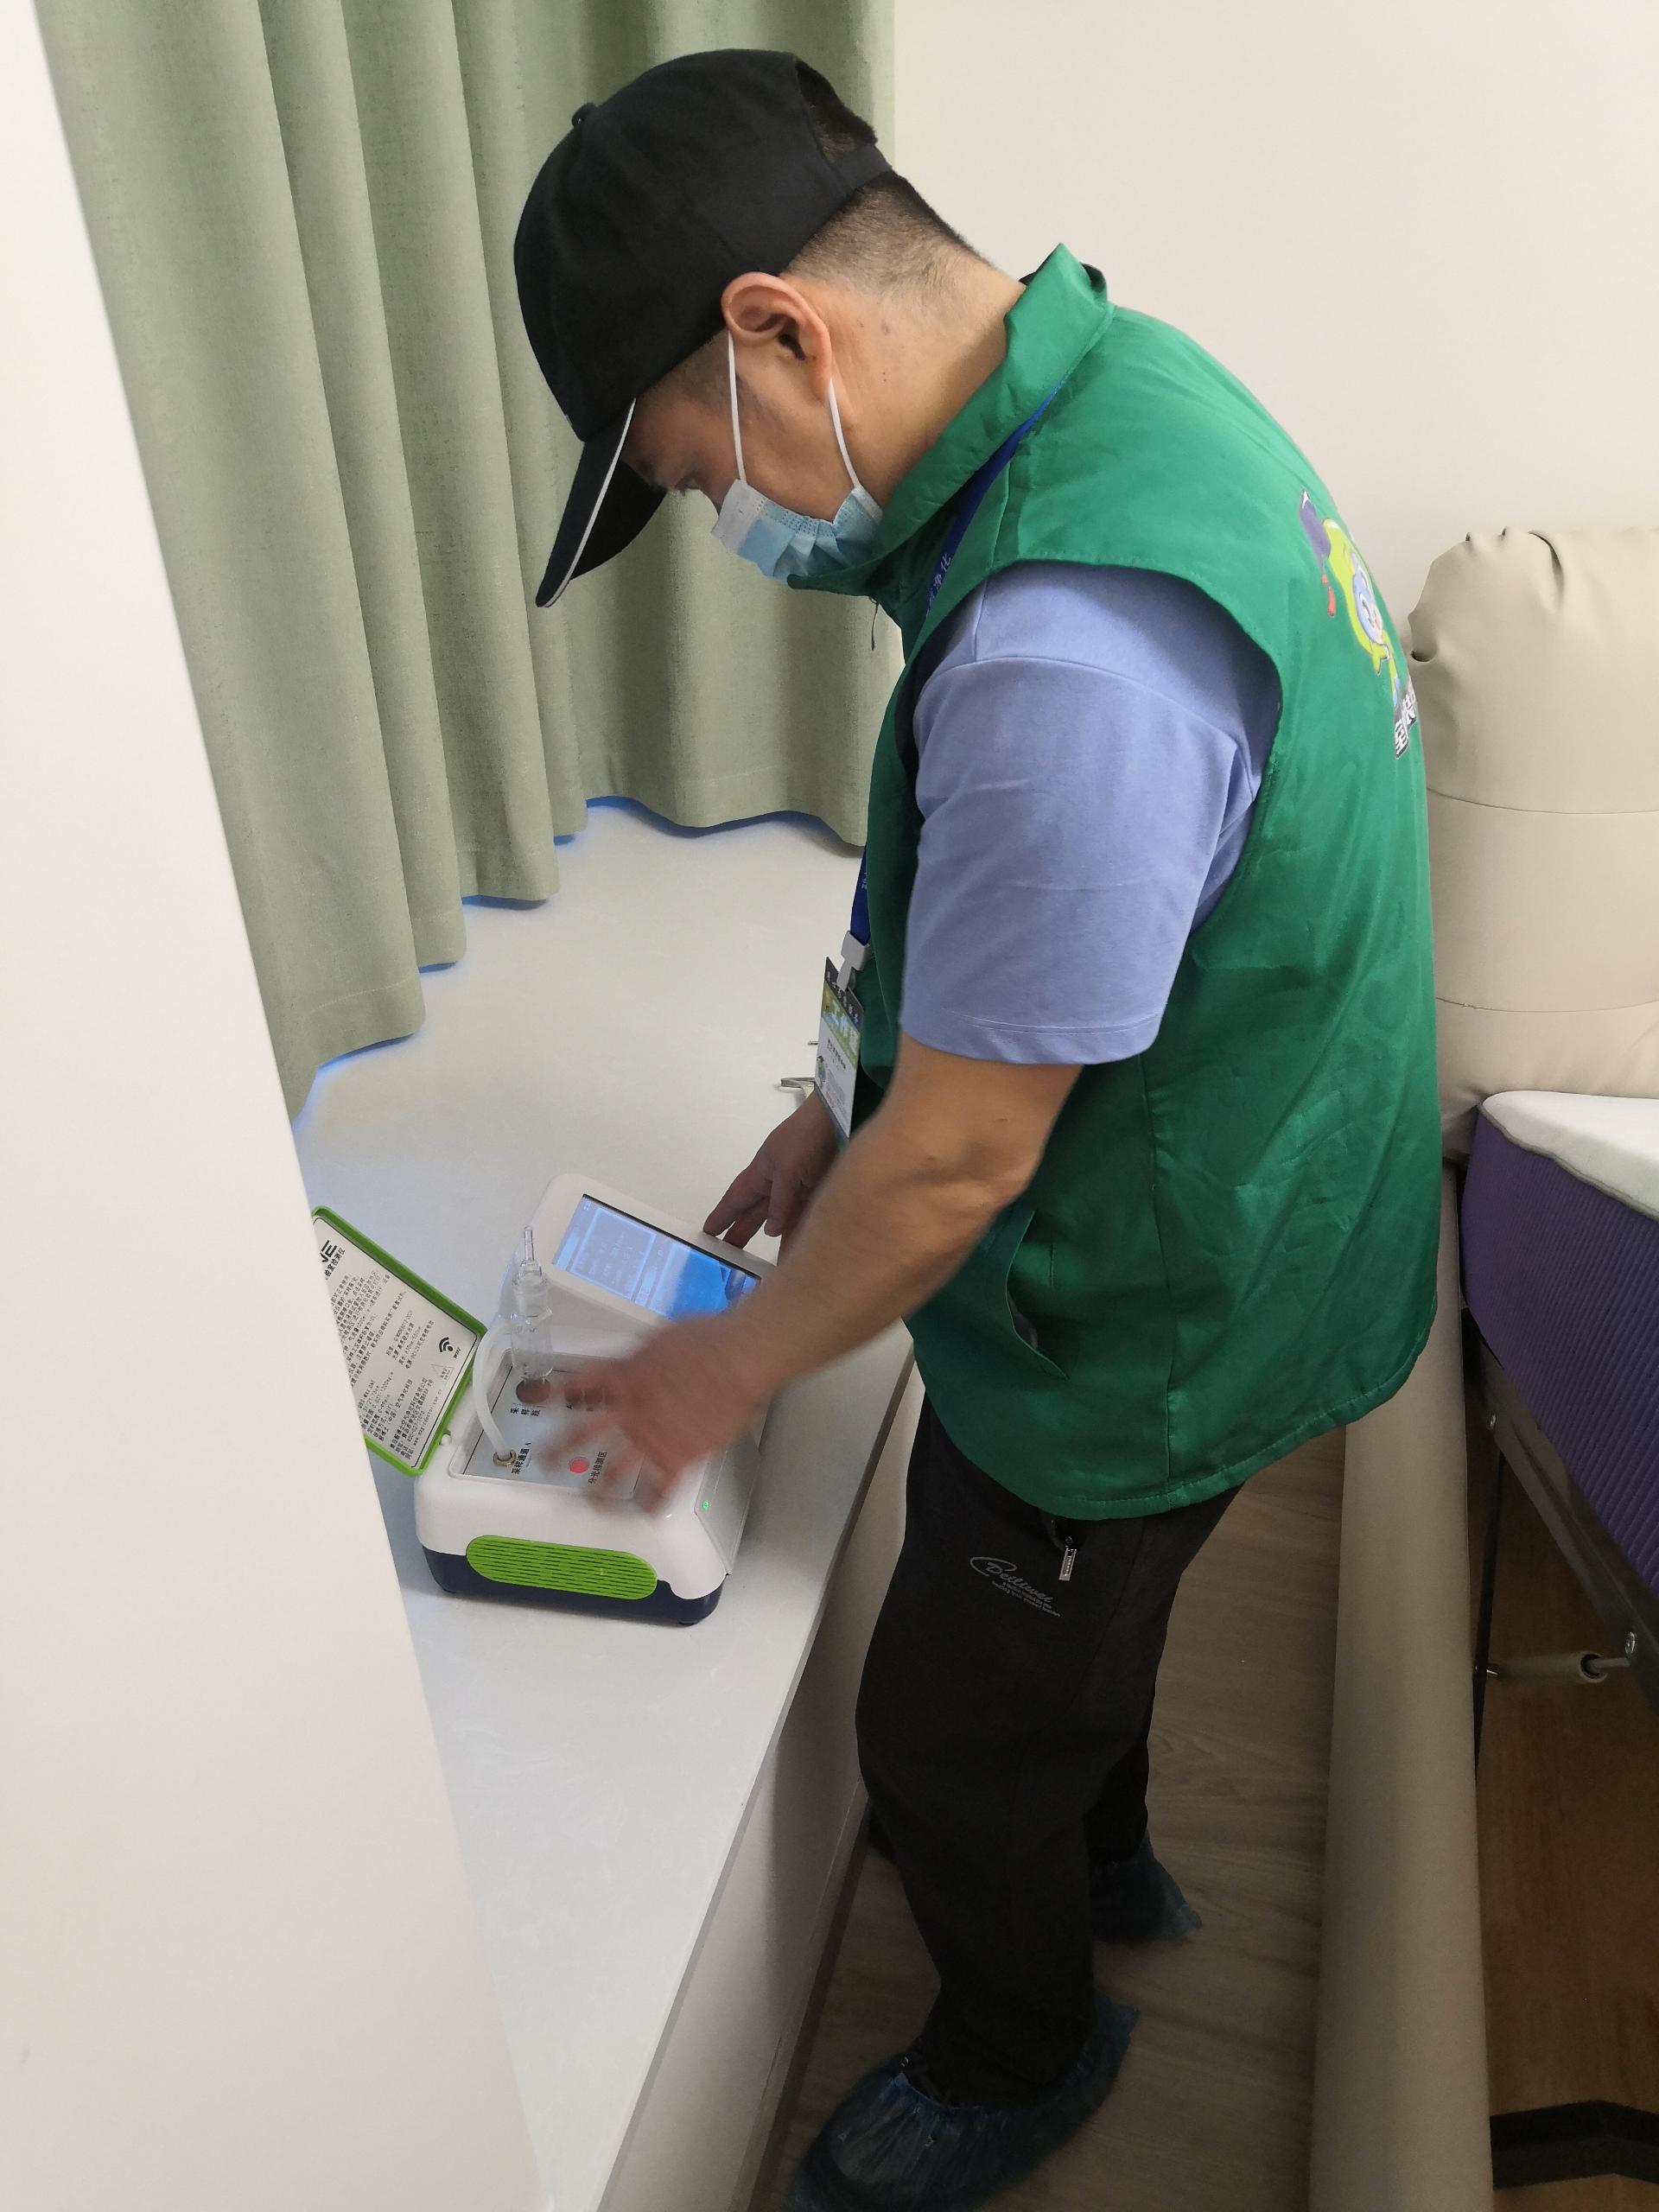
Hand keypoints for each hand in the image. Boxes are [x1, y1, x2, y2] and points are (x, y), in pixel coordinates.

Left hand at [538, 1313, 770, 1501]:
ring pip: (614, 1470)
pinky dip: (652, 1504)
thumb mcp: (660, 1337)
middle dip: (561, 1448)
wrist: (735, 1358)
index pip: (579, 1386)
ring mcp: (651, 1437)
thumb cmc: (706, 1339)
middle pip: (584, 1433)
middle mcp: (629, 1410)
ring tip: (589, 1501)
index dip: (557, 1393)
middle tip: (547, 1459)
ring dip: (599, 1488)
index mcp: (623, 1377)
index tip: (543, 1399)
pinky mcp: (679, 1456)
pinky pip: (661, 1489)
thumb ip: (643, 1356)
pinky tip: (646, 1513)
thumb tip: (640, 1361)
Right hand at [703, 1092, 838, 1251]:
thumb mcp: (787, 1169)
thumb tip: (771, 1231)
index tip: (707, 1233)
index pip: (736, 1199)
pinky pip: (803, 1219)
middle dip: (741, 1231)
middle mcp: (775, 1183)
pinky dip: (798, 1235)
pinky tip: (797, 1253)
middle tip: (729, 1256)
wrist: (838, 1118)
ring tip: (760, 1262)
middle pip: (754, 1213)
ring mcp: (797, 1189)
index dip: (722, 1216)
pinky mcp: (817, 1193)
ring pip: (778, 1220)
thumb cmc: (805, 1139)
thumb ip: (780, 1201)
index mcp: (761, 1173)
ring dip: (771, 1239)